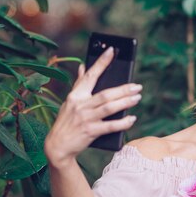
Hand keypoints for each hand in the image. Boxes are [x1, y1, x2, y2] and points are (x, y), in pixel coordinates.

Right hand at [44, 46, 142, 167]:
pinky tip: (131, 118)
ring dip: (125, 102)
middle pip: (105, 94)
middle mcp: (80, 105)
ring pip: (109, 107)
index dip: (101, 62)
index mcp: (76, 95)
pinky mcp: (90, 132)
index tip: (112, 51)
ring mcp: (85, 119)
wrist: (58, 146)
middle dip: (123, 89)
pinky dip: (122, 122)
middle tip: (137, 86)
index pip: (90, 75)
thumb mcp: (69, 102)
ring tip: (137, 98)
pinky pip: (110, 126)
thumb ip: (78, 84)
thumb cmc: (66, 122)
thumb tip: (83, 66)